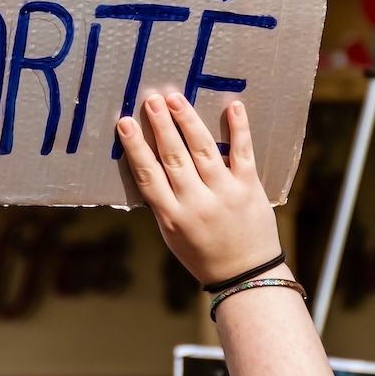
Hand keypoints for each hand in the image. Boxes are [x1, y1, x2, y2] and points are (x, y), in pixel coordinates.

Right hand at [116, 94, 281, 284]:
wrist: (245, 276)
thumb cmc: (203, 254)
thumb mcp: (172, 235)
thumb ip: (163, 202)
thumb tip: (150, 164)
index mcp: (172, 216)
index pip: (148, 175)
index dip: (135, 147)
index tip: (125, 123)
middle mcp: (196, 203)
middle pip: (174, 157)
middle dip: (161, 126)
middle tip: (151, 99)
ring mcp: (224, 193)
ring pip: (203, 151)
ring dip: (188, 122)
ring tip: (175, 99)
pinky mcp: (249, 188)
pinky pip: (243, 153)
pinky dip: (239, 129)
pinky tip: (233, 107)